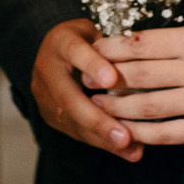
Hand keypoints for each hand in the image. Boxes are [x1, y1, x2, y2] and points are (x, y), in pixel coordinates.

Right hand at [31, 19, 141, 161]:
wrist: (58, 50)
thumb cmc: (88, 39)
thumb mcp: (99, 33)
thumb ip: (113, 48)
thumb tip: (138, 70)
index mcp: (61, 42)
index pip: (75, 52)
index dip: (93, 65)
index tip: (112, 79)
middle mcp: (47, 70)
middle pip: (69, 98)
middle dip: (98, 120)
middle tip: (123, 136)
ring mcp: (45, 96)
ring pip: (73, 121)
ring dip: (104, 137)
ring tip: (131, 148)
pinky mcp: (52, 116)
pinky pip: (78, 132)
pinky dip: (104, 142)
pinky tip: (127, 150)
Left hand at [91, 23, 183, 144]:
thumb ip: (163, 43)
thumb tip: (116, 51)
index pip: (138, 45)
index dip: (108, 50)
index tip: (90, 53)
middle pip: (139, 76)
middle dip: (106, 79)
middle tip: (85, 81)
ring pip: (147, 107)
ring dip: (116, 108)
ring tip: (98, 104)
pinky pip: (165, 134)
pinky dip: (140, 132)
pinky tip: (123, 127)